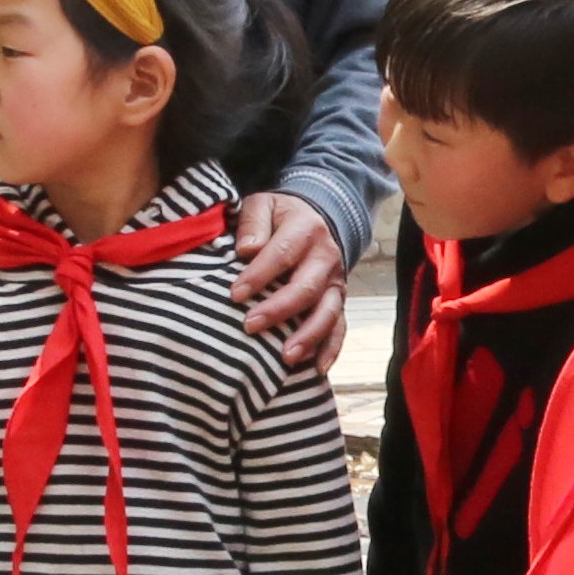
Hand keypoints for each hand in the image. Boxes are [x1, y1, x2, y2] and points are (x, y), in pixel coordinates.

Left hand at [233, 191, 345, 370]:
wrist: (318, 217)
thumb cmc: (280, 216)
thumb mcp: (264, 205)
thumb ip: (253, 223)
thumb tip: (246, 249)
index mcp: (305, 229)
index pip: (281, 254)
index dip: (259, 275)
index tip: (234, 294)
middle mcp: (326, 257)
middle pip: (306, 287)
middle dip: (279, 310)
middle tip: (250, 326)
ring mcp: (336, 282)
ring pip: (327, 312)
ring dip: (308, 336)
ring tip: (286, 357)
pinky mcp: (338, 300)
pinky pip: (339, 327)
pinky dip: (331, 348)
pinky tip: (318, 369)